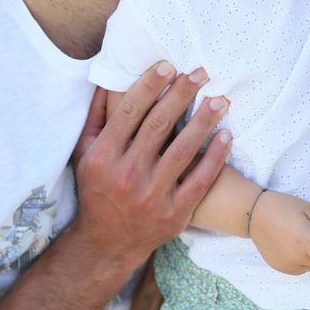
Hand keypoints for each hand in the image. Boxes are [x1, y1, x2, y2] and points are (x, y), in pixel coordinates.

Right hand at [68, 63, 231, 269]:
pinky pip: (200, 180)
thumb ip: (95, 118)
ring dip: (203, 122)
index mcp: (104, 157)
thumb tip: (107, 80)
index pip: (130, 113)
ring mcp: (152, 195)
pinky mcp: (175, 213)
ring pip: (182, 150)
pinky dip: (214, 157)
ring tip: (220, 99)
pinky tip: (226, 136)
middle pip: (159, 125)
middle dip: (181, 95)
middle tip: (201, 72)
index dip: (150, 87)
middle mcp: (127, 175)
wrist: (107, 243)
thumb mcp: (84, 154)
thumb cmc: (97, 189)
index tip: (168, 66)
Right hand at [249, 191, 309, 276]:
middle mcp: (296, 257)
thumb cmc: (283, 207)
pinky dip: (302, 258)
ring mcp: (287, 264)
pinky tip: (291, 242)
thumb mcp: (309, 210)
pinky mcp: (280, 267)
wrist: (254, 214)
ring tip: (299, 234)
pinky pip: (300, 267)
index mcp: (305, 241)